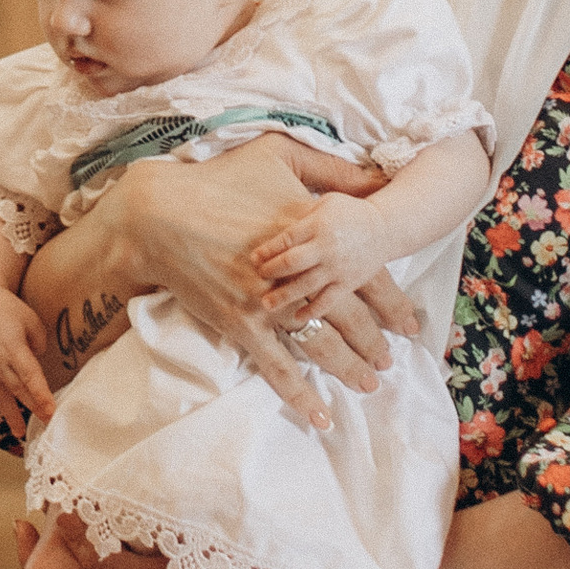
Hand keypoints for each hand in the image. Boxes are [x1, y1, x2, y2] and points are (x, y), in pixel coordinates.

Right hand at [0, 286, 56, 441]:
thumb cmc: (9, 309)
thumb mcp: (31, 320)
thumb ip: (39, 344)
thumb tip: (38, 362)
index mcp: (14, 348)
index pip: (30, 376)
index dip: (41, 395)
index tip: (51, 412)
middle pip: (18, 390)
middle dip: (33, 408)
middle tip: (46, 425)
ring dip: (10, 415)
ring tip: (20, 434)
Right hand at [123, 144, 416, 443]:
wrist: (160, 212)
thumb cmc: (218, 179)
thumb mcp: (279, 153)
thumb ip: (332, 167)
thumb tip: (377, 176)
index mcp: (312, 233)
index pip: (367, 274)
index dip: (392, 302)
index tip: (409, 323)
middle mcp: (298, 274)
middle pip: (350, 315)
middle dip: (375, 341)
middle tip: (391, 360)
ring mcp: (269, 303)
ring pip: (321, 344)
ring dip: (348, 367)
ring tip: (369, 383)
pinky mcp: (241, 324)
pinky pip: (277, 366)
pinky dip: (299, 393)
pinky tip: (319, 414)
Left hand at [247, 171, 396, 301]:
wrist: (385, 229)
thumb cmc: (349, 212)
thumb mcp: (325, 203)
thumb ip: (301, 215)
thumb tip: (271, 225)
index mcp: (319, 225)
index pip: (287, 239)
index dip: (267, 250)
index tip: (253, 258)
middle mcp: (327, 248)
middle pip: (293, 263)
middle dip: (271, 271)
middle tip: (258, 276)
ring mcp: (338, 268)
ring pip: (307, 285)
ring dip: (284, 295)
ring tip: (266, 304)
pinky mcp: (348, 284)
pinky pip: (328, 301)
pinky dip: (313, 311)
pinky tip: (297, 317)